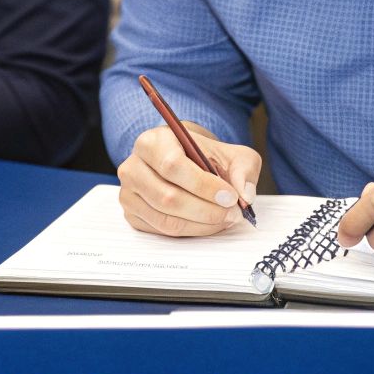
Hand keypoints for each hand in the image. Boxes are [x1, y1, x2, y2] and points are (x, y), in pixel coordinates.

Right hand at [117, 123, 260, 236]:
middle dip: (206, 210)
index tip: (231, 196)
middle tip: (233, 213)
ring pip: (166, 218)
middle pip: (168, 197)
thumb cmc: (203, 156)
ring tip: (225, 219)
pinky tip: (208, 224)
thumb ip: (243, 170)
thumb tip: (245, 195)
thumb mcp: (230, 154)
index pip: (173, 165)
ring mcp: (129, 193)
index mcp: (152, 142)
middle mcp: (133, 166)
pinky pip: (162, 230)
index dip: (204, 185)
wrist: (182, 161)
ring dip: (201, 224)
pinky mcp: (132, 214)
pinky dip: (190, 231)